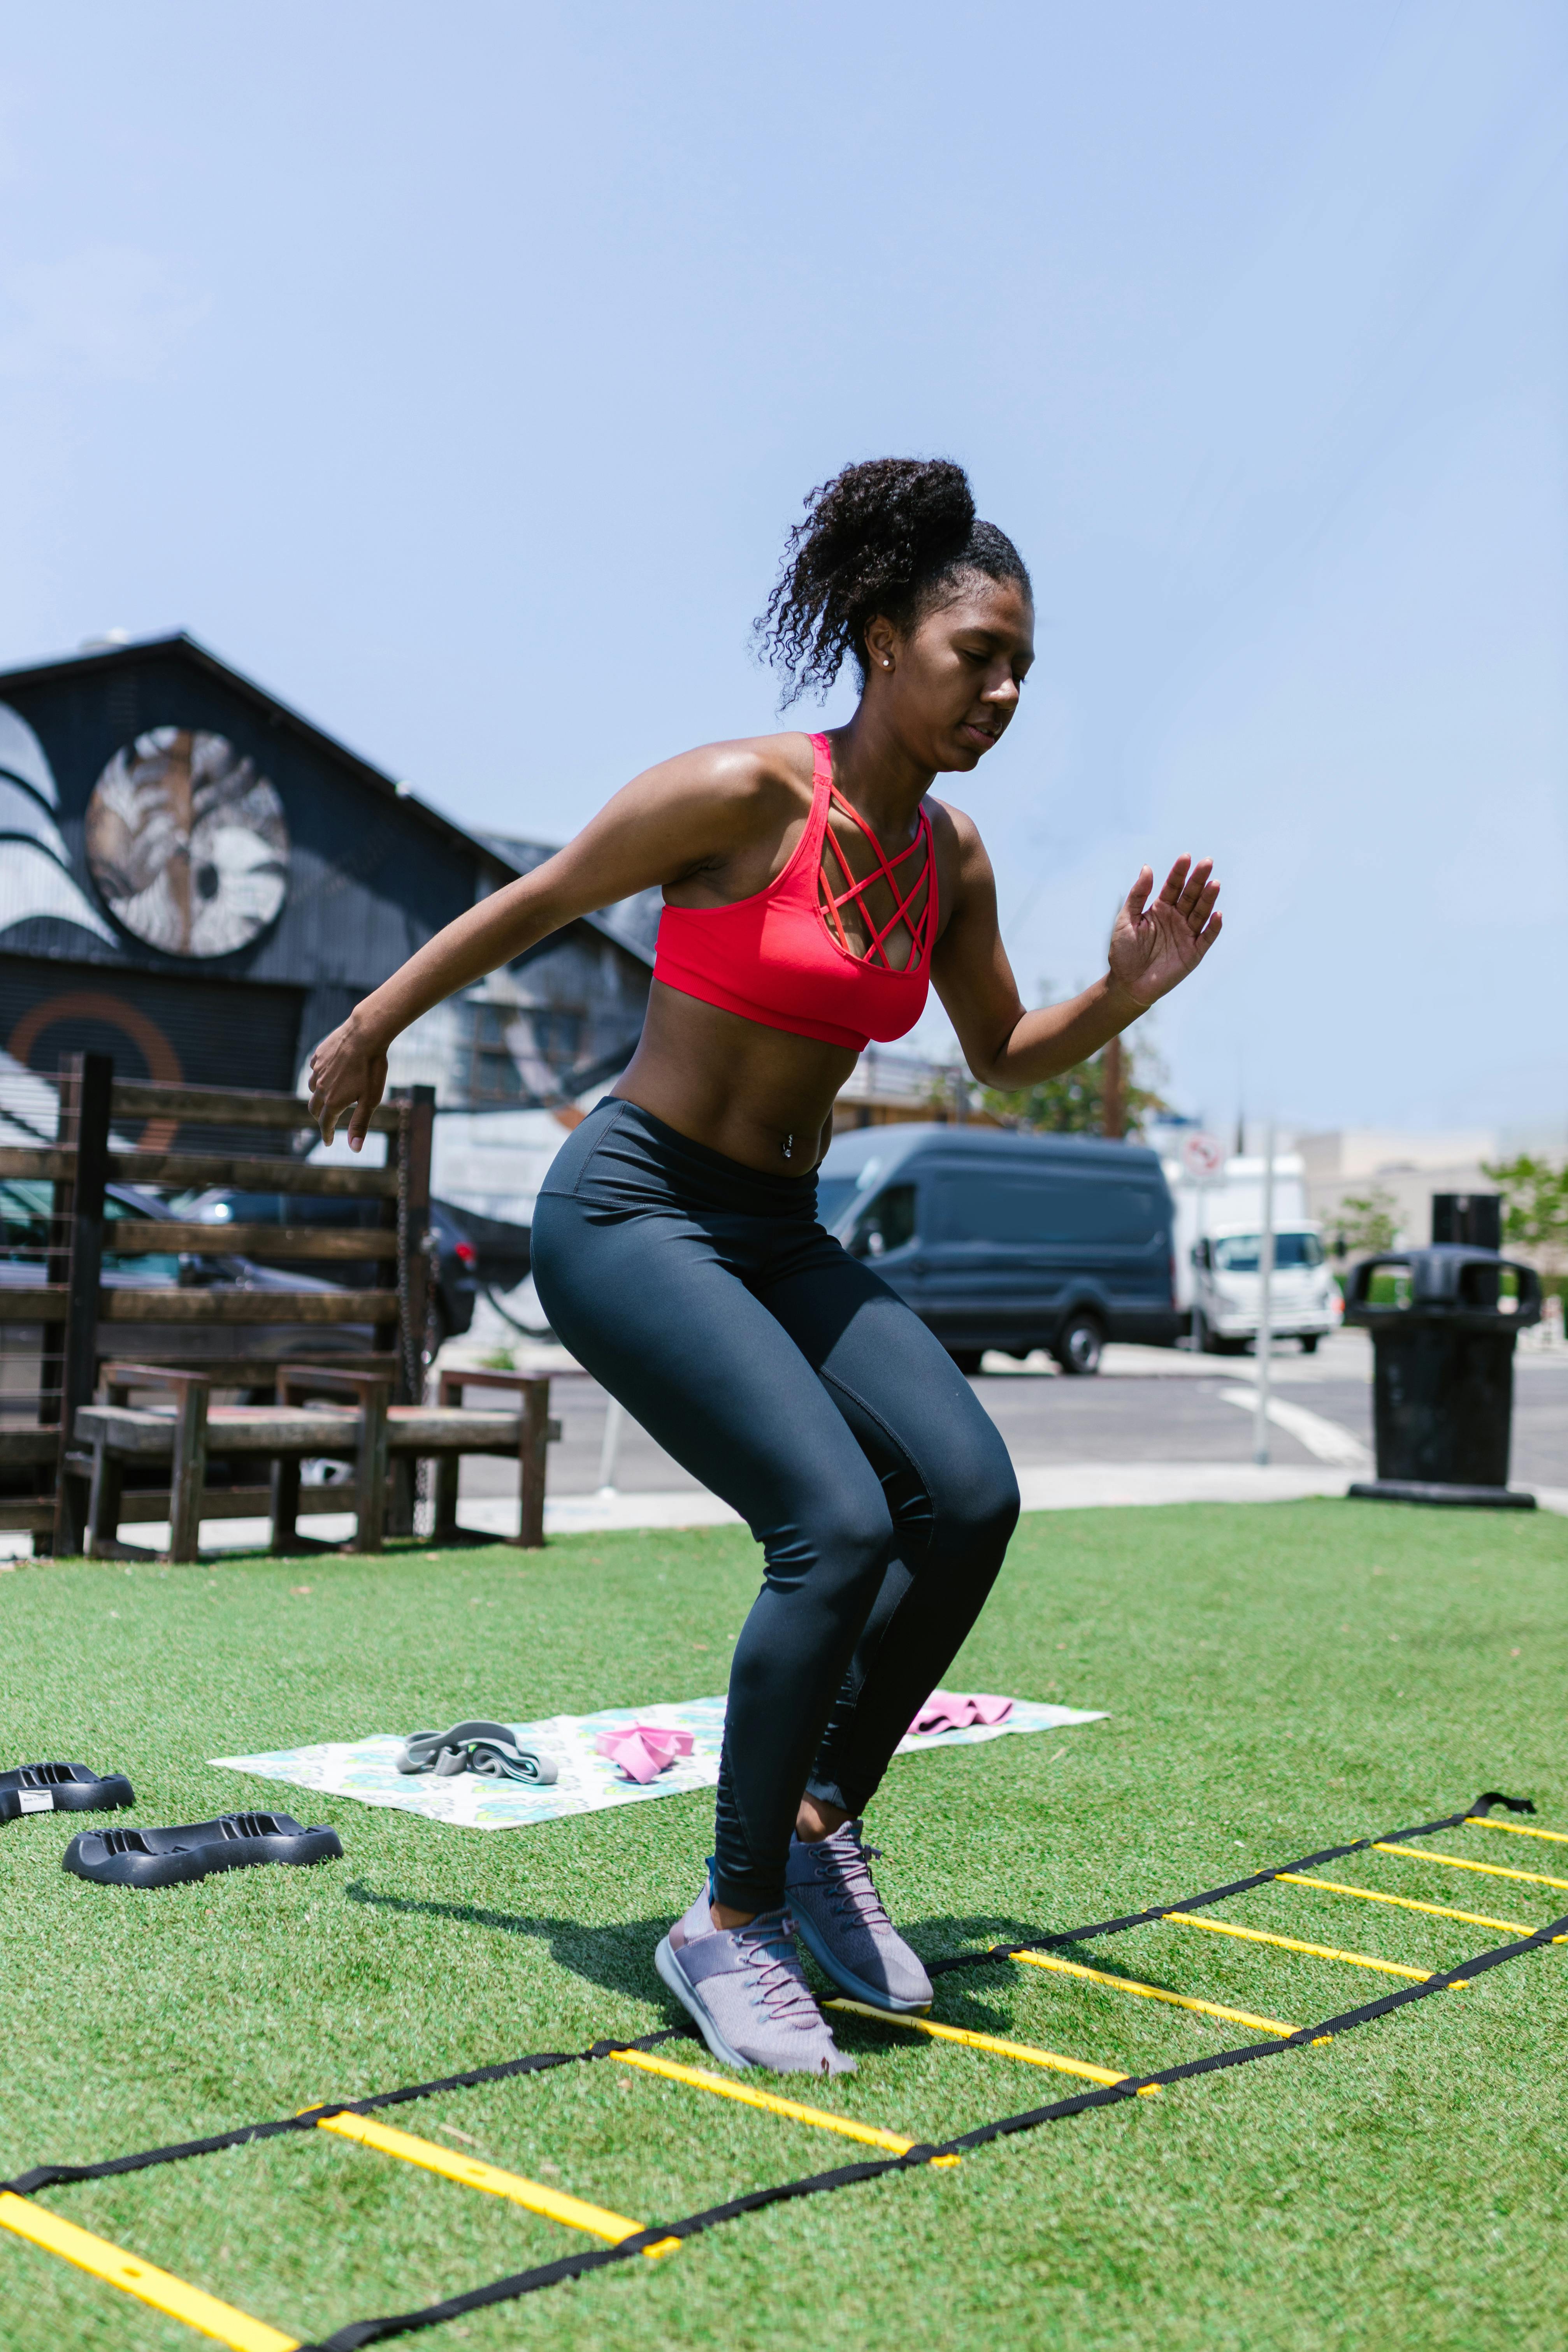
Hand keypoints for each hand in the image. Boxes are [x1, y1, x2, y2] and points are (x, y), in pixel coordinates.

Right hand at [307, 1014, 387, 1149]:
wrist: (366, 1035)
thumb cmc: (372, 1068)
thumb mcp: (371, 1100)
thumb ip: (360, 1124)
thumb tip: (354, 1149)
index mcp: (333, 1101)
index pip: (325, 1124)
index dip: (327, 1135)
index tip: (328, 1142)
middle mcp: (321, 1087)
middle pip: (314, 1108)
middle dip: (319, 1117)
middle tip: (326, 1121)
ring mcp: (317, 1070)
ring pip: (312, 1088)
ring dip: (318, 1096)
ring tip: (328, 1096)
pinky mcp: (318, 1055)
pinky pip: (314, 1069)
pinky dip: (319, 1075)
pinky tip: (328, 1073)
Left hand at [1108, 856, 1221, 1008]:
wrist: (1127, 984)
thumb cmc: (1123, 951)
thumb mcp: (1125, 920)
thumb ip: (1137, 895)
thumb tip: (1147, 868)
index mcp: (1160, 908)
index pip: (1173, 886)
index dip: (1179, 872)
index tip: (1186, 857)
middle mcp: (1176, 918)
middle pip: (1190, 895)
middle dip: (1198, 879)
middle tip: (1207, 863)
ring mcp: (1186, 935)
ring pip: (1200, 913)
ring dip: (1208, 899)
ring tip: (1214, 883)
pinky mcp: (1193, 953)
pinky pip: (1206, 938)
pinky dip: (1212, 927)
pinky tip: (1217, 914)